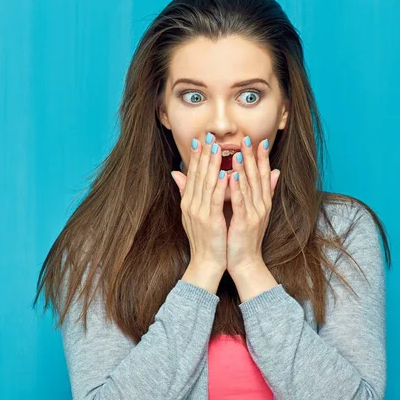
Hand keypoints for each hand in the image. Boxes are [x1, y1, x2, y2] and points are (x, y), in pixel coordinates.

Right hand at [171, 134, 228, 272]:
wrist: (205, 264)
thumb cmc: (204, 240)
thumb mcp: (192, 214)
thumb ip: (186, 192)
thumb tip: (175, 173)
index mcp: (188, 202)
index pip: (191, 174)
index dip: (196, 156)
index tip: (201, 139)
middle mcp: (191, 205)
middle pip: (197, 175)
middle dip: (203, 154)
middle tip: (208, 135)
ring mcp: (199, 213)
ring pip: (206, 183)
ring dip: (212, 164)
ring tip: (217, 147)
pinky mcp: (210, 220)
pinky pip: (215, 200)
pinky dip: (219, 186)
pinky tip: (224, 173)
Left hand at [227, 136, 280, 274]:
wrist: (245, 261)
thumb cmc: (244, 237)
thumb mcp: (254, 212)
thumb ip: (261, 192)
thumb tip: (276, 173)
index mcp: (262, 202)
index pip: (263, 175)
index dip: (261, 157)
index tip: (258, 141)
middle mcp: (261, 205)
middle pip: (258, 176)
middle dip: (253, 157)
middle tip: (249, 138)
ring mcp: (254, 213)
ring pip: (249, 186)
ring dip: (244, 168)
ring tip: (238, 151)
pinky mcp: (245, 222)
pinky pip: (240, 202)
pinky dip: (236, 188)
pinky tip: (231, 176)